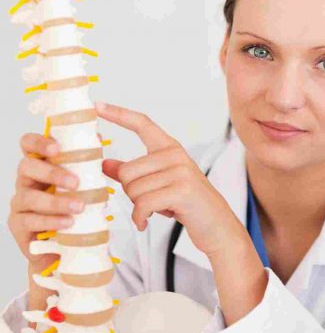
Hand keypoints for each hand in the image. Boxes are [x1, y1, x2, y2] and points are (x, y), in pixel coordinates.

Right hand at [8, 133, 83, 265]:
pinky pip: (30, 220)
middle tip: (76, 182)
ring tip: (79, 206)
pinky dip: (51, 220)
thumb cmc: (75, 209)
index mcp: (40, 166)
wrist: (68, 244)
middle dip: (51, 173)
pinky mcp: (18, 225)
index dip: (39, 142)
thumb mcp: (85, 185)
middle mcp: (26, 182)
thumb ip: (87, 163)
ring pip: (30, 197)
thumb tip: (97, 138)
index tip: (57, 148)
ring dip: (56, 201)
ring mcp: (20, 203)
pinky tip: (68, 222)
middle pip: (26, 167)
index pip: (29, 145)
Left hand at [96, 101, 247, 256]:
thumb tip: (105, 164)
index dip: (119, 114)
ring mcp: (181, 171)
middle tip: (149, 202)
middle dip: (131, 193)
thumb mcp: (160, 185)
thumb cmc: (188, 205)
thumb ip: (133, 173)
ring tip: (157, 210)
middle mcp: (176, 155)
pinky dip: (140, 218)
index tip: (97, 106)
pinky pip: (143, 204)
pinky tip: (145, 222)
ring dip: (138, 207)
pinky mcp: (182, 190)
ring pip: (133, 190)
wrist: (218, 226)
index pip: (142, 124)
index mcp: (170, 149)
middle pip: (126, 171)